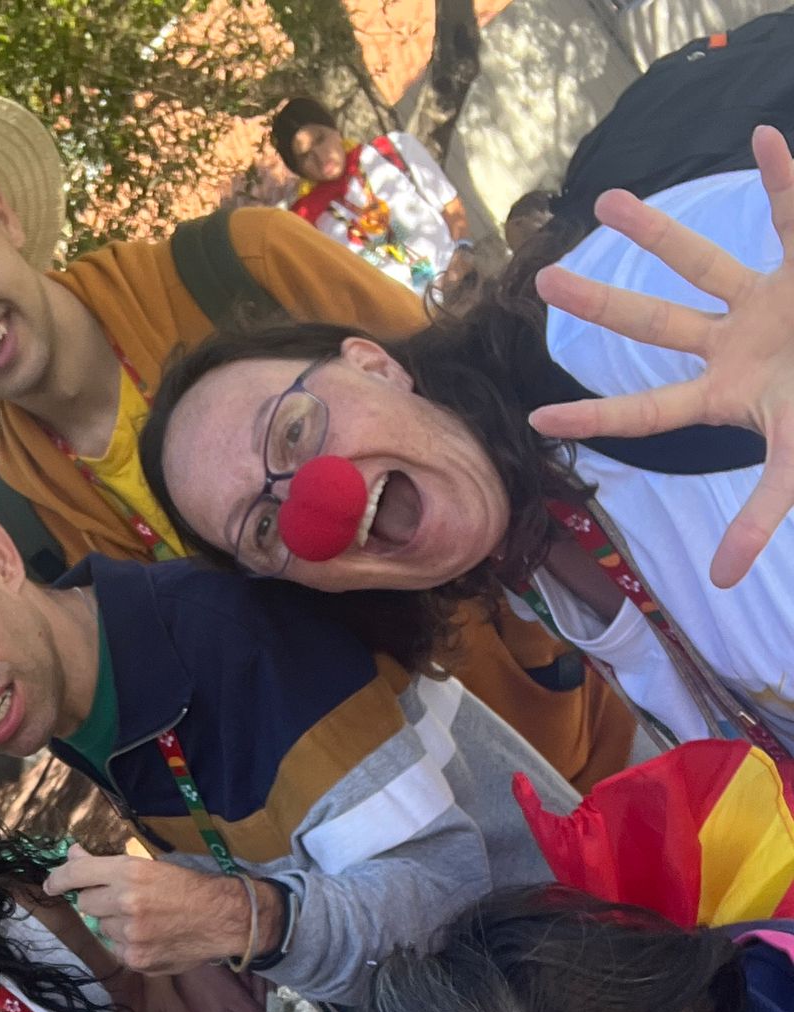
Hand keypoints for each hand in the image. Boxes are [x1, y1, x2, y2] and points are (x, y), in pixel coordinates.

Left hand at [42, 845, 256, 973]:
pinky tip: (152, 936)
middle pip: (86, 903)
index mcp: (129, 872)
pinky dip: (128, 943)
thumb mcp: (149, 866)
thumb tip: (73, 856)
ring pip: (102, 927)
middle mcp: (126, 902)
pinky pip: (117, 948)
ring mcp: (130, 933)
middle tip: (123, 900)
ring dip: (115, 923)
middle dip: (98, 900)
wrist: (223, 918)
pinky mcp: (137, 957)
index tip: (50, 884)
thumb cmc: (188, 887)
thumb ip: (107, 866)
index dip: (58, 878)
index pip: (77, 874)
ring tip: (146, 919)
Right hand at [172, 963, 298, 1011]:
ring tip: (240, 972)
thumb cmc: (206, 977)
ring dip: (249, 989)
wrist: (180, 958)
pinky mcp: (211, 1010)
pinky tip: (236, 975)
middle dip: (257, 997)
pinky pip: (236, 1004)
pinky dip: (241, 990)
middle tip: (252, 976)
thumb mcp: (236, 998)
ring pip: (246, 1010)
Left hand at [528, 124, 793, 587]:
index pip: (645, 410)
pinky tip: (767, 137)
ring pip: (702, 261)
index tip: (535, 416)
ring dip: (657, 233)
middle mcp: (735, 343)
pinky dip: (785, 177)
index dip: (594, 414)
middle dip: (600, 305)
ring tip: (605, 202)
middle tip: (540, 280)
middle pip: (653, 323)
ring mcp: (768, 301)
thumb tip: (718, 582)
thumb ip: (761, 518)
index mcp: (726, 395)